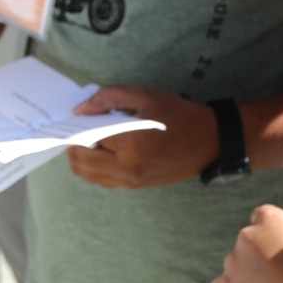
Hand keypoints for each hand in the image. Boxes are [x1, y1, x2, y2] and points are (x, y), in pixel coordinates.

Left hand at [68, 85, 215, 188]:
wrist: (210, 142)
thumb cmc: (179, 115)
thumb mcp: (145, 96)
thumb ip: (109, 97)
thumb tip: (80, 110)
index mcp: (131, 142)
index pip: (86, 136)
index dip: (76, 125)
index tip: (72, 116)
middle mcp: (127, 167)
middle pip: (80, 160)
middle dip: (74, 142)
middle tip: (80, 126)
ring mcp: (130, 181)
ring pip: (87, 173)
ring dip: (81, 156)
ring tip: (91, 137)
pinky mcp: (134, 186)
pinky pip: (101, 180)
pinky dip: (93, 166)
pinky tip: (103, 149)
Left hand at [209, 204, 282, 282]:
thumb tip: (276, 256)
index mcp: (270, 219)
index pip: (259, 218)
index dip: (267, 238)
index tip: (275, 250)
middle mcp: (247, 234)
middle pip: (245, 246)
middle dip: (256, 259)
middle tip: (274, 278)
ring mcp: (234, 260)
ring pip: (234, 267)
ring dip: (245, 277)